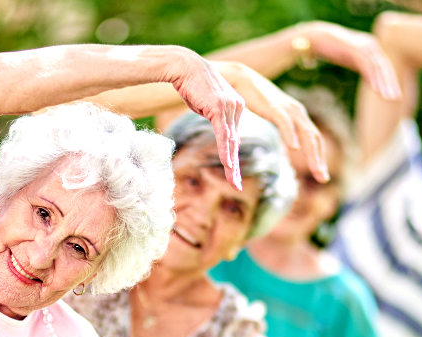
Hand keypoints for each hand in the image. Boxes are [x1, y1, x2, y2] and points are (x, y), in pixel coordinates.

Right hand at [166, 48, 246, 188]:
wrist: (184, 66)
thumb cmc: (192, 84)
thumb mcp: (206, 104)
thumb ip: (214, 116)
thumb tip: (216, 127)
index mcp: (237, 106)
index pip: (234, 137)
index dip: (233, 156)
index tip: (233, 173)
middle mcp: (237, 106)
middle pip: (235, 142)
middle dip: (235, 166)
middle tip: (236, 184)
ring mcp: (229, 106)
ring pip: (230, 141)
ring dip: (231, 164)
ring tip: (233, 181)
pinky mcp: (219, 108)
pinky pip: (223, 134)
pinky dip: (224, 151)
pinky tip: (227, 165)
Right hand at [213, 61, 329, 182]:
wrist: (240, 77)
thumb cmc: (255, 97)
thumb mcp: (275, 115)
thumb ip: (284, 126)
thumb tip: (289, 142)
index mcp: (298, 116)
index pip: (314, 139)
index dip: (319, 157)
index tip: (321, 175)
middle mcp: (297, 112)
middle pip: (314, 138)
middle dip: (319, 160)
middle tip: (323, 179)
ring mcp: (287, 108)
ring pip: (305, 133)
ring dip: (312, 153)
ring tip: (316, 170)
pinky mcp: (274, 106)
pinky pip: (285, 122)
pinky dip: (291, 135)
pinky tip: (294, 148)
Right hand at [302, 21, 400, 100]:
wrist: (318, 38)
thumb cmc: (333, 49)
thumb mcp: (352, 61)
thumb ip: (364, 69)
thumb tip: (374, 83)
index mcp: (372, 48)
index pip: (385, 67)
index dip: (390, 81)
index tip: (394, 96)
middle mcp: (372, 45)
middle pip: (384, 67)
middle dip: (390, 84)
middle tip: (395, 98)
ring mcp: (365, 46)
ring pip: (377, 67)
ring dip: (383, 83)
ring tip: (386, 97)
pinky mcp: (356, 49)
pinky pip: (367, 65)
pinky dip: (372, 77)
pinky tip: (375, 89)